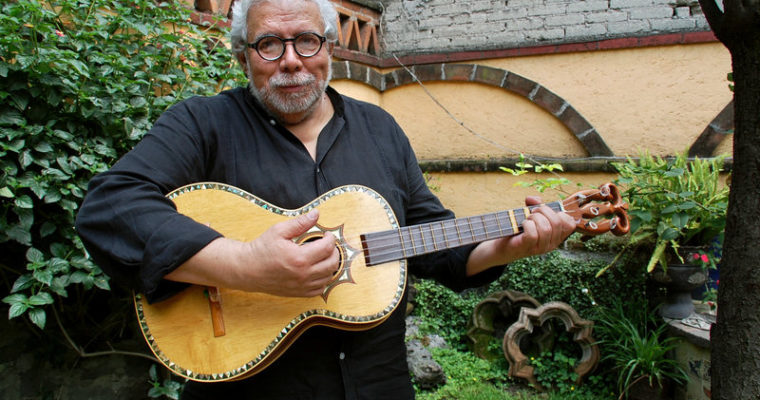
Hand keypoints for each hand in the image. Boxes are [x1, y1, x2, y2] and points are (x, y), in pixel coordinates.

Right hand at [168, 210, 339, 297]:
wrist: (247, 269)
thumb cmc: (261, 249)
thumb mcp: (279, 231)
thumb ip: (300, 222)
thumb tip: (316, 214)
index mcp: (299, 258)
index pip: (327, 247)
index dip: (330, 238)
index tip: (326, 234)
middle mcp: (303, 274)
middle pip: (332, 263)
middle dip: (334, 251)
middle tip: (327, 244)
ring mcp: (302, 286)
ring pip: (328, 277)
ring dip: (330, 265)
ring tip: (323, 256)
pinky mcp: (299, 293)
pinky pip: (320, 289)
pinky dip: (323, 279)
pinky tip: (317, 270)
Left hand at [466, 196, 575, 274]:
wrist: (502, 246)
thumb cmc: (519, 229)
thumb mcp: (530, 214)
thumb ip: (535, 204)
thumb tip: (534, 199)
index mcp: (556, 236)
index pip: (570, 224)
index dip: (558, 213)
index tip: (545, 211)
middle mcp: (551, 244)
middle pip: (557, 223)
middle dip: (544, 211)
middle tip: (532, 212)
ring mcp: (540, 248)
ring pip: (546, 229)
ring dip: (534, 218)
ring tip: (527, 219)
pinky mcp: (527, 247)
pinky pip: (533, 234)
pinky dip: (527, 225)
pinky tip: (523, 225)